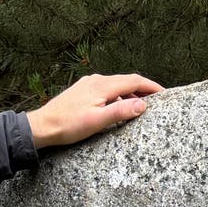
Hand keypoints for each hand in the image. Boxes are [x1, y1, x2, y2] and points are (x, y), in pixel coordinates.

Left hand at [27, 73, 165, 148]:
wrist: (43, 126)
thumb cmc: (68, 126)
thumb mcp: (97, 121)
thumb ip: (120, 111)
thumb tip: (142, 105)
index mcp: (102, 85)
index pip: (133, 81)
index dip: (151, 86)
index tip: (164, 93)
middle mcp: (96, 80)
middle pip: (126, 80)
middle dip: (143, 89)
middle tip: (157, 99)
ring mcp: (88, 84)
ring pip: (116, 85)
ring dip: (130, 93)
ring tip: (141, 106)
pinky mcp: (83, 91)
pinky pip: (106, 89)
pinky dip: (118, 96)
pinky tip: (118, 107)